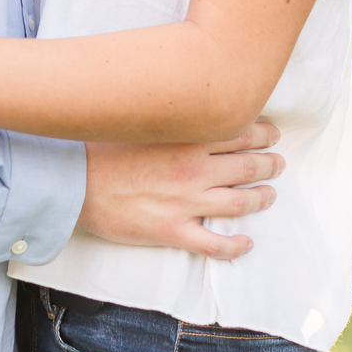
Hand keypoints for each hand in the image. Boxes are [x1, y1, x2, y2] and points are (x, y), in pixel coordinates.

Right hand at [78, 123, 283, 262]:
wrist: (72, 183)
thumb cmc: (100, 148)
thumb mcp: (139, 121)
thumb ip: (169, 117)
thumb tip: (189, 106)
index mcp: (185, 139)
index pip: (239, 132)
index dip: (263, 133)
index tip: (271, 133)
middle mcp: (192, 170)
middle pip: (248, 166)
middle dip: (269, 163)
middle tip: (278, 162)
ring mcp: (185, 202)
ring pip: (240, 202)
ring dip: (262, 198)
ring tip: (270, 194)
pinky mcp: (172, 230)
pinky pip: (214, 243)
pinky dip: (235, 245)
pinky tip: (247, 243)